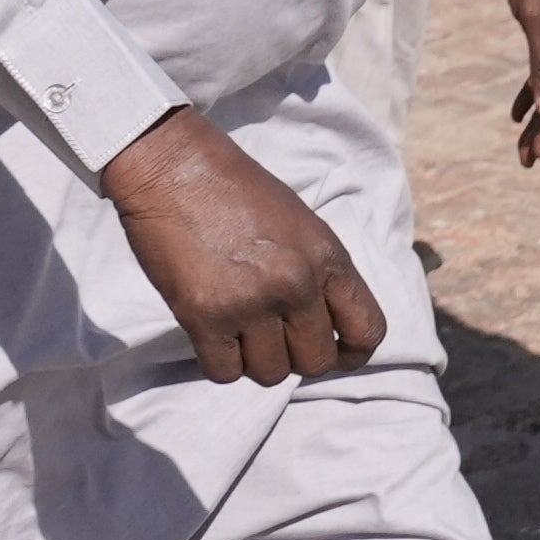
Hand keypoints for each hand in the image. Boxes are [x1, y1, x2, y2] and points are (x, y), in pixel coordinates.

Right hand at [96, 109, 383, 385]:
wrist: (172, 165)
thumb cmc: (233, 188)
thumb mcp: (299, 222)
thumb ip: (318, 273)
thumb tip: (321, 325)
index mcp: (327, 257)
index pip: (367, 331)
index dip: (351, 354)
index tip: (333, 353)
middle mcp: (296, 284)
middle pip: (315, 362)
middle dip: (294, 356)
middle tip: (270, 335)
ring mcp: (250, 302)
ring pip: (270, 373)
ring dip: (254, 360)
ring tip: (236, 329)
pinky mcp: (203, 315)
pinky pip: (224, 372)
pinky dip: (218, 361)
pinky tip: (211, 334)